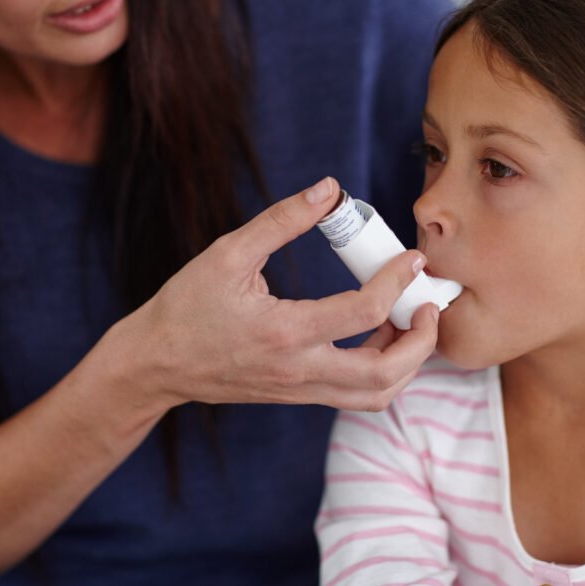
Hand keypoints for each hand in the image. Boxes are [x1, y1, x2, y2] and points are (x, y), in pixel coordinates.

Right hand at [117, 177, 438, 412]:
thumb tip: (329, 189)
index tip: (411, 258)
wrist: (156, 364)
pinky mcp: (298, 396)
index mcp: (284, 332)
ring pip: (376, 395)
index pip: (364, 311)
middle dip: (422, 340)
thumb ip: (282, 220)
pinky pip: (356, 396)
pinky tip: (377, 336)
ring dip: (407, 363)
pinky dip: (382, 372)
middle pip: (385, 372)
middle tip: (428, 304)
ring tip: (409, 323)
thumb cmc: (187, 306)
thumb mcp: (228, 254)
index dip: (397, 280)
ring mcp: (300, 390)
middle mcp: (299, 370)